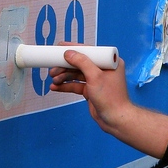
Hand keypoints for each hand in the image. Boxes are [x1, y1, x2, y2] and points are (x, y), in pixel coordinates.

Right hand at [49, 46, 167, 157]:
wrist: (115, 119)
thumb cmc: (112, 99)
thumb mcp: (95, 77)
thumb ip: (82, 62)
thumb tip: (69, 53)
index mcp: (109, 62)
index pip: (89, 51)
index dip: (73, 49)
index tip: (60, 47)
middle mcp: (103, 69)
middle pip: (79, 63)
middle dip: (65, 66)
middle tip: (53, 68)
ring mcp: (96, 80)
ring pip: (76, 74)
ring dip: (63, 76)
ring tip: (54, 79)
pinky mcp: (90, 90)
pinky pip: (75, 85)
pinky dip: (66, 85)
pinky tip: (56, 87)